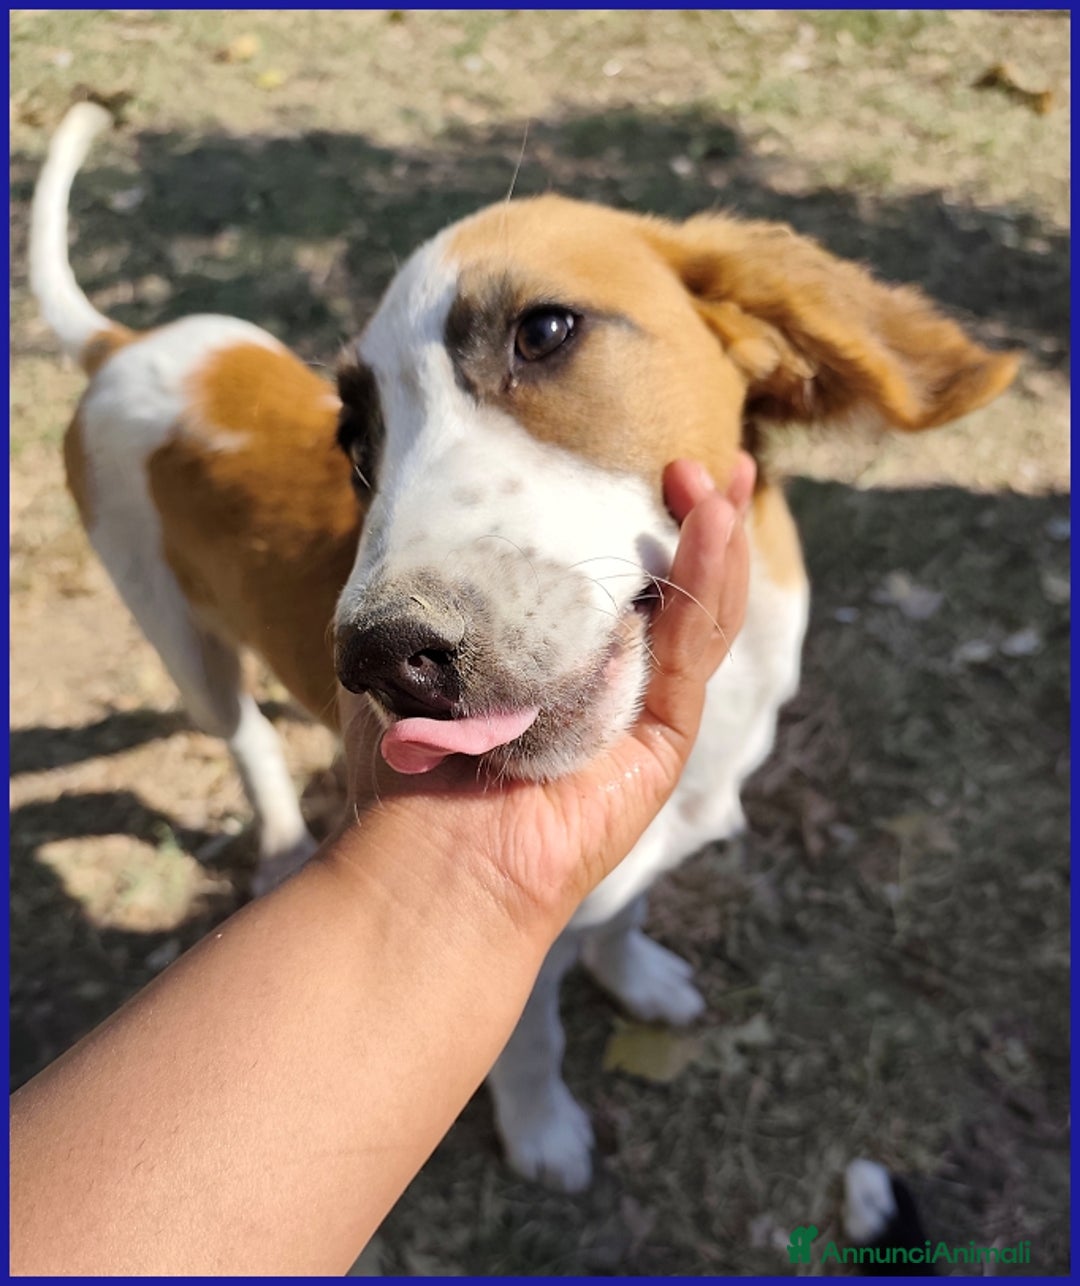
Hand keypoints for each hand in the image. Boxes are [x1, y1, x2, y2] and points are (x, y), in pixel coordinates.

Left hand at [333, 453, 755, 929]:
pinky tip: (715, 524)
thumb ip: (426, 593)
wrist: (430, 856)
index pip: (619, 586)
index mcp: (560, 665)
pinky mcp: (664, 740)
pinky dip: (709, 583)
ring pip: (700, 615)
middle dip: (697, 525)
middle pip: (676, 594)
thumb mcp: (407, 653)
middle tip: (700, 466)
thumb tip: (409, 518)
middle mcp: (609, 686)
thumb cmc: (409, 764)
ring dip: (716, 542)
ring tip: (726, 479)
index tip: (640, 468)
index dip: (639, 527)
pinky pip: (694, 648)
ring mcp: (642, 713)